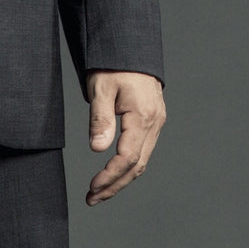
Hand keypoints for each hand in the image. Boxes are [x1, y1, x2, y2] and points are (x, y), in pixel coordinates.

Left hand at [84, 70, 165, 205]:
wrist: (131, 48)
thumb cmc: (113, 65)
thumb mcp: (100, 88)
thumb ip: (100, 119)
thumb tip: (98, 149)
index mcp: (142, 116)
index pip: (127, 158)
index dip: (109, 176)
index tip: (92, 187)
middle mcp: (154, 123)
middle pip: (136, 166)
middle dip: (114, 186)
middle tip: (92, 199)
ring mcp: (156, 124)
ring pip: (141, 162)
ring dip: (120, 180)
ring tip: (98, 193)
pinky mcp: (153, 123)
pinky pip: (142, 152)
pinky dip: (127, 168)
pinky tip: (112, 175)